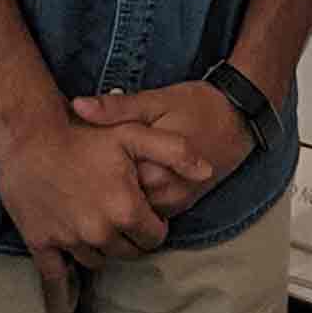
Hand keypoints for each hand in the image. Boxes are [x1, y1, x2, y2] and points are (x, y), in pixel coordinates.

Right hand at [0, 110, 169, 269]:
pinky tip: (68, 264)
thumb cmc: (84, 134)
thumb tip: (208, 172)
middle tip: (122, 217)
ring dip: (102, 249)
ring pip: (97, 261)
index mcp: (125, 211)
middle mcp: (99, 233)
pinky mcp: (41, 243)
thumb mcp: (135, 134)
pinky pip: (55, 273)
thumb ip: (176, 151)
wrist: (27, 135)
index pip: (154, 238)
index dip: (153, 225)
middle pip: (128, 253)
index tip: (143, 210)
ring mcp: (69, 241)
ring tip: (97, 224)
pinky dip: (63, 272)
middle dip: (130, 239)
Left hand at [73, 83, 247, 222]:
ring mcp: (175, 203)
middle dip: (99, 186)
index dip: (85, 170)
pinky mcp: (181, 204)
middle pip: (118, 202)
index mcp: (154, 170)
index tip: (72, 155)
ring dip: (116, 196)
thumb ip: (116, 108)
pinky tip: (123, 182)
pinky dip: (135, 199)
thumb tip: (78, 105)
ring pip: (134, 211)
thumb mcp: (155, 101)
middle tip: (81, 167)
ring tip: (97, 178)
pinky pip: (150, 211)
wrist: (239, 120)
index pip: (106, 184)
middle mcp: (165, 194)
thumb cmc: (197, 107)